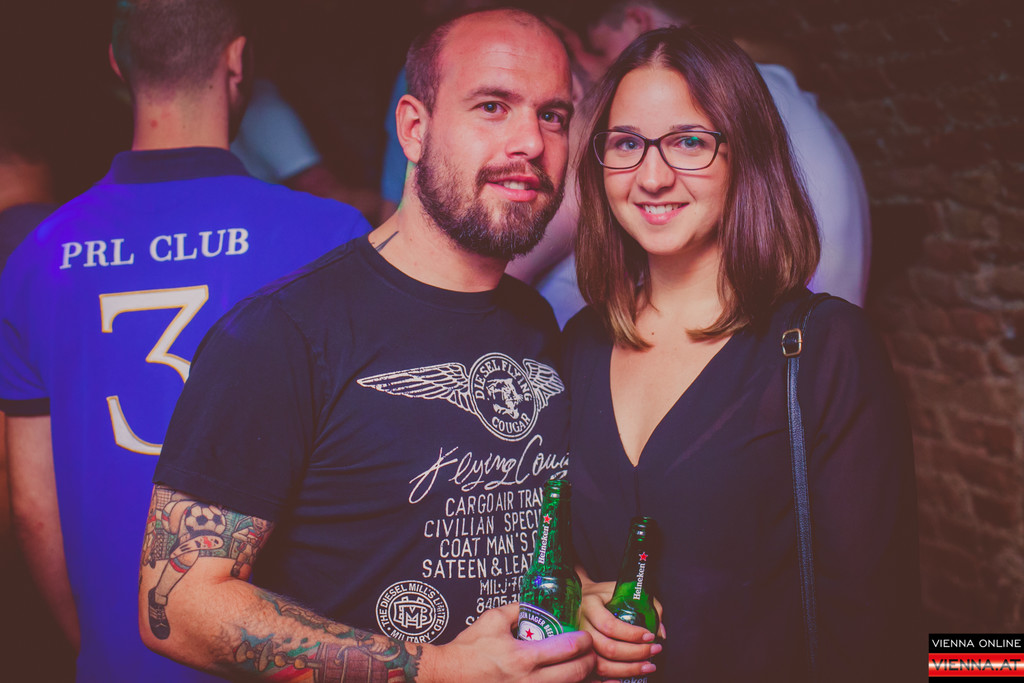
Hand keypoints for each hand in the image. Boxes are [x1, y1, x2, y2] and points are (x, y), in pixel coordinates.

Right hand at [424, 602, 594, 682]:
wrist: (448, 674)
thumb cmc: (469, 648)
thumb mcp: (493, 619)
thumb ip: (518, 610)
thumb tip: (536, 604)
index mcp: (523, 657)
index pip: (566, 648)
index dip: (583, 641)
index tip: (586, 637)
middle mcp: (529, 681)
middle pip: (574, 674)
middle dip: (589, 662)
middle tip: (591, 654)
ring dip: (581, 680)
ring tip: (584, 671)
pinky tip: (567, 681)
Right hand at [579, 580, 663, 680]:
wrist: (581, 598)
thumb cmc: (605, 595)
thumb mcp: (623, 591)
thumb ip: (646, 606)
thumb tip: (660, 632)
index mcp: (590, 605)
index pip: (609, 625)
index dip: (632, 634)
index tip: (650, 636)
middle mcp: (580, 625)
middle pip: (607, 648)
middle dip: (636, 653)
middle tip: (654, 651)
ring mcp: (577, 643)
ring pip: (601, 664)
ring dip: (628, 669)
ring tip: (648, 666)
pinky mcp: (579, 655)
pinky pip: (594, 674)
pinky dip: (613, 679)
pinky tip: (629, 676)